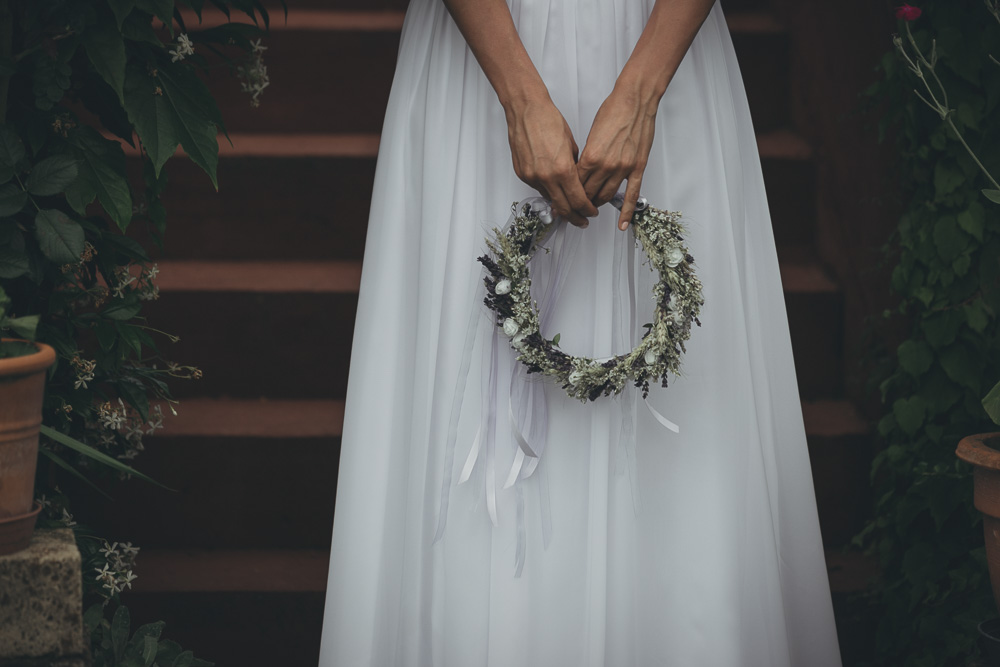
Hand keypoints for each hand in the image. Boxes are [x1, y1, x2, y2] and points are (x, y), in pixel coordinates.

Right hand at [505, 97, 597, 227]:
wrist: (526, 110)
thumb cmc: (549, 120)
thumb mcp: (572, 145)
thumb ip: (575, 168)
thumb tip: (578, 182)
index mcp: (562, 169)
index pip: (578, 200)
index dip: (587, 209)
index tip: (591, 212)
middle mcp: (546, 177)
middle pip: (564, 208)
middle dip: (575, 217)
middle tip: (582, 220)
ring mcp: (532, 177)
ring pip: (550, 199)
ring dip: (561, 204)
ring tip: (569, 205)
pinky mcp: (523, 174)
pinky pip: (538, 189)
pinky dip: (548, 191)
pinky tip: (555, 189)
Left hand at [577, 82, 658, 230]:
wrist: (635, 101)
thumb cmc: (612, 111)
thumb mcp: (590, 135)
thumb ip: (585, 156)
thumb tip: (579, 171)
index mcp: (591, 157)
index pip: (575, 184)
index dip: (568, 194)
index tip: (563, 201)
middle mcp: (606, 166)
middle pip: (589, 194)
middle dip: (580, 202)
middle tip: (575, 208)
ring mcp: (623, 168)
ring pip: (607, 196)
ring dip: (598, 204)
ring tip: (592, 207)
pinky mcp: (637, 168)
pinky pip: (632, 195)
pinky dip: (626, 212)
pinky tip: (622, 223)